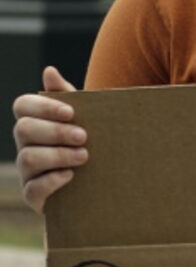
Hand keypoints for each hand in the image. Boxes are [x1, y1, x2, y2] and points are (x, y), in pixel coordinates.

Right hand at [12, 66, 85, 214]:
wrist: (102, 179)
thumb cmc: (88, 141)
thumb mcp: (84, 117)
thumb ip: (67, 95)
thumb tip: (49, 70)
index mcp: (34, 120)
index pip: (22, 105)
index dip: (43, 107)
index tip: (71, 112)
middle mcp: (24, 144)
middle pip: (24, 129)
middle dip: (55, 131)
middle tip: (84, 136)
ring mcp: (26, 171)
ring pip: (27, 157)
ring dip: (58, 155)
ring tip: (84, 156)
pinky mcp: (33, 195)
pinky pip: (32, 189)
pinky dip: (51, 181)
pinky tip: (71, 176)